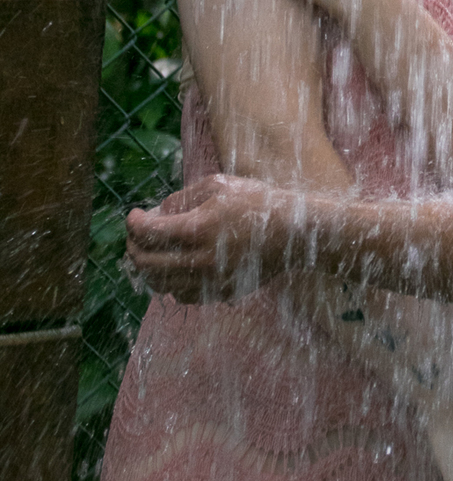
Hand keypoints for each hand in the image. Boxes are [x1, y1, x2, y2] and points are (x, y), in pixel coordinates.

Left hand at [126, 174, 305, 301]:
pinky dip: (170, 282)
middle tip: (136, 235)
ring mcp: (209, 281)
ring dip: (148, 267)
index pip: (146, 233)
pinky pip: (181, 295)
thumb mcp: (218, 186)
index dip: (132, 222)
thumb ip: (182, 197)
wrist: (293, 233)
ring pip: (159, 284)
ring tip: (151, 251)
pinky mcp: (219, 294)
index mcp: (197, 229)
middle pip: (145, 263)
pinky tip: (176, 267)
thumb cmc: (257, 202)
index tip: (134, 215)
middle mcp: (199, 261)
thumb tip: (156, 212)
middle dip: (133, 247)